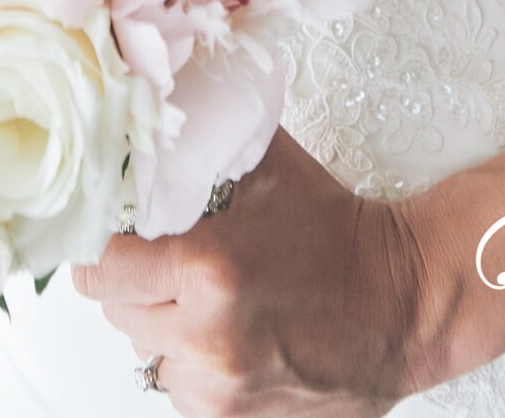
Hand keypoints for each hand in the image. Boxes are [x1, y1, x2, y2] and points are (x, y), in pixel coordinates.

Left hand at [72, 133, 421, 416]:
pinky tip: (229, 334)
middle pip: (119, 312)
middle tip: (167, 259)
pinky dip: (195, 365)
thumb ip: (204, 140)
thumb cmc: (339, 233)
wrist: (404, 302)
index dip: (101, 247)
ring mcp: (223, 389)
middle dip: (134, 282)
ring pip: (148, 356)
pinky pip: (183, 391)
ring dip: (164, 327)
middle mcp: (208, 338)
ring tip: (207, 299)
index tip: (110, 236)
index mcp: (207, 269)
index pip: (101, 268)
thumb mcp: (267, 166)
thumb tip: (154, 114)